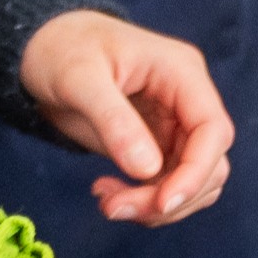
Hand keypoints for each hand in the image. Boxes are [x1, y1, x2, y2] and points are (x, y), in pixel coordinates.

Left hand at [21, 7, 233, 224]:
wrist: (44, 48)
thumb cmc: (63, 50)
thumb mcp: (79, 79)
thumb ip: (114, 121)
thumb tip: (147, 170)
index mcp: (181, 72)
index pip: (213, 130)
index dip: (196, 172)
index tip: (161, 204)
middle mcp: (186, 100)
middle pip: (208, 163)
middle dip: (169, 196)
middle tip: (115, 208)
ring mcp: (174, 124)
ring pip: (193, 181)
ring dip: (156, 207)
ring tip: (107, 202)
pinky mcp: (157, 144)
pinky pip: (167, 185)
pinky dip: (143, 201)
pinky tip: (105, 192)